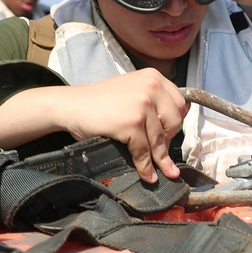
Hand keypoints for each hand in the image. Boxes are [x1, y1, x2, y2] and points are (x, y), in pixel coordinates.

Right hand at [59, 69, 187, 183]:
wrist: (71, 105)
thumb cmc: (100, 102)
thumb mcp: (132, 90)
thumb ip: (153, 100)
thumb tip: (175, 128)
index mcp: (154, 77)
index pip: (180, 103)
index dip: (176, 122)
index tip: (170, 135)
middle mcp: (152, 87)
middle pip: (175, 121)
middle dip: (169, 140)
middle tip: (160, 151)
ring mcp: (142, 104)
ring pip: (160, 139)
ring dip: (160, 160)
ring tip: (163, 172)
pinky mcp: (132, 122)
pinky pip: (144, 150)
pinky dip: (145, 166)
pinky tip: (147, 175)